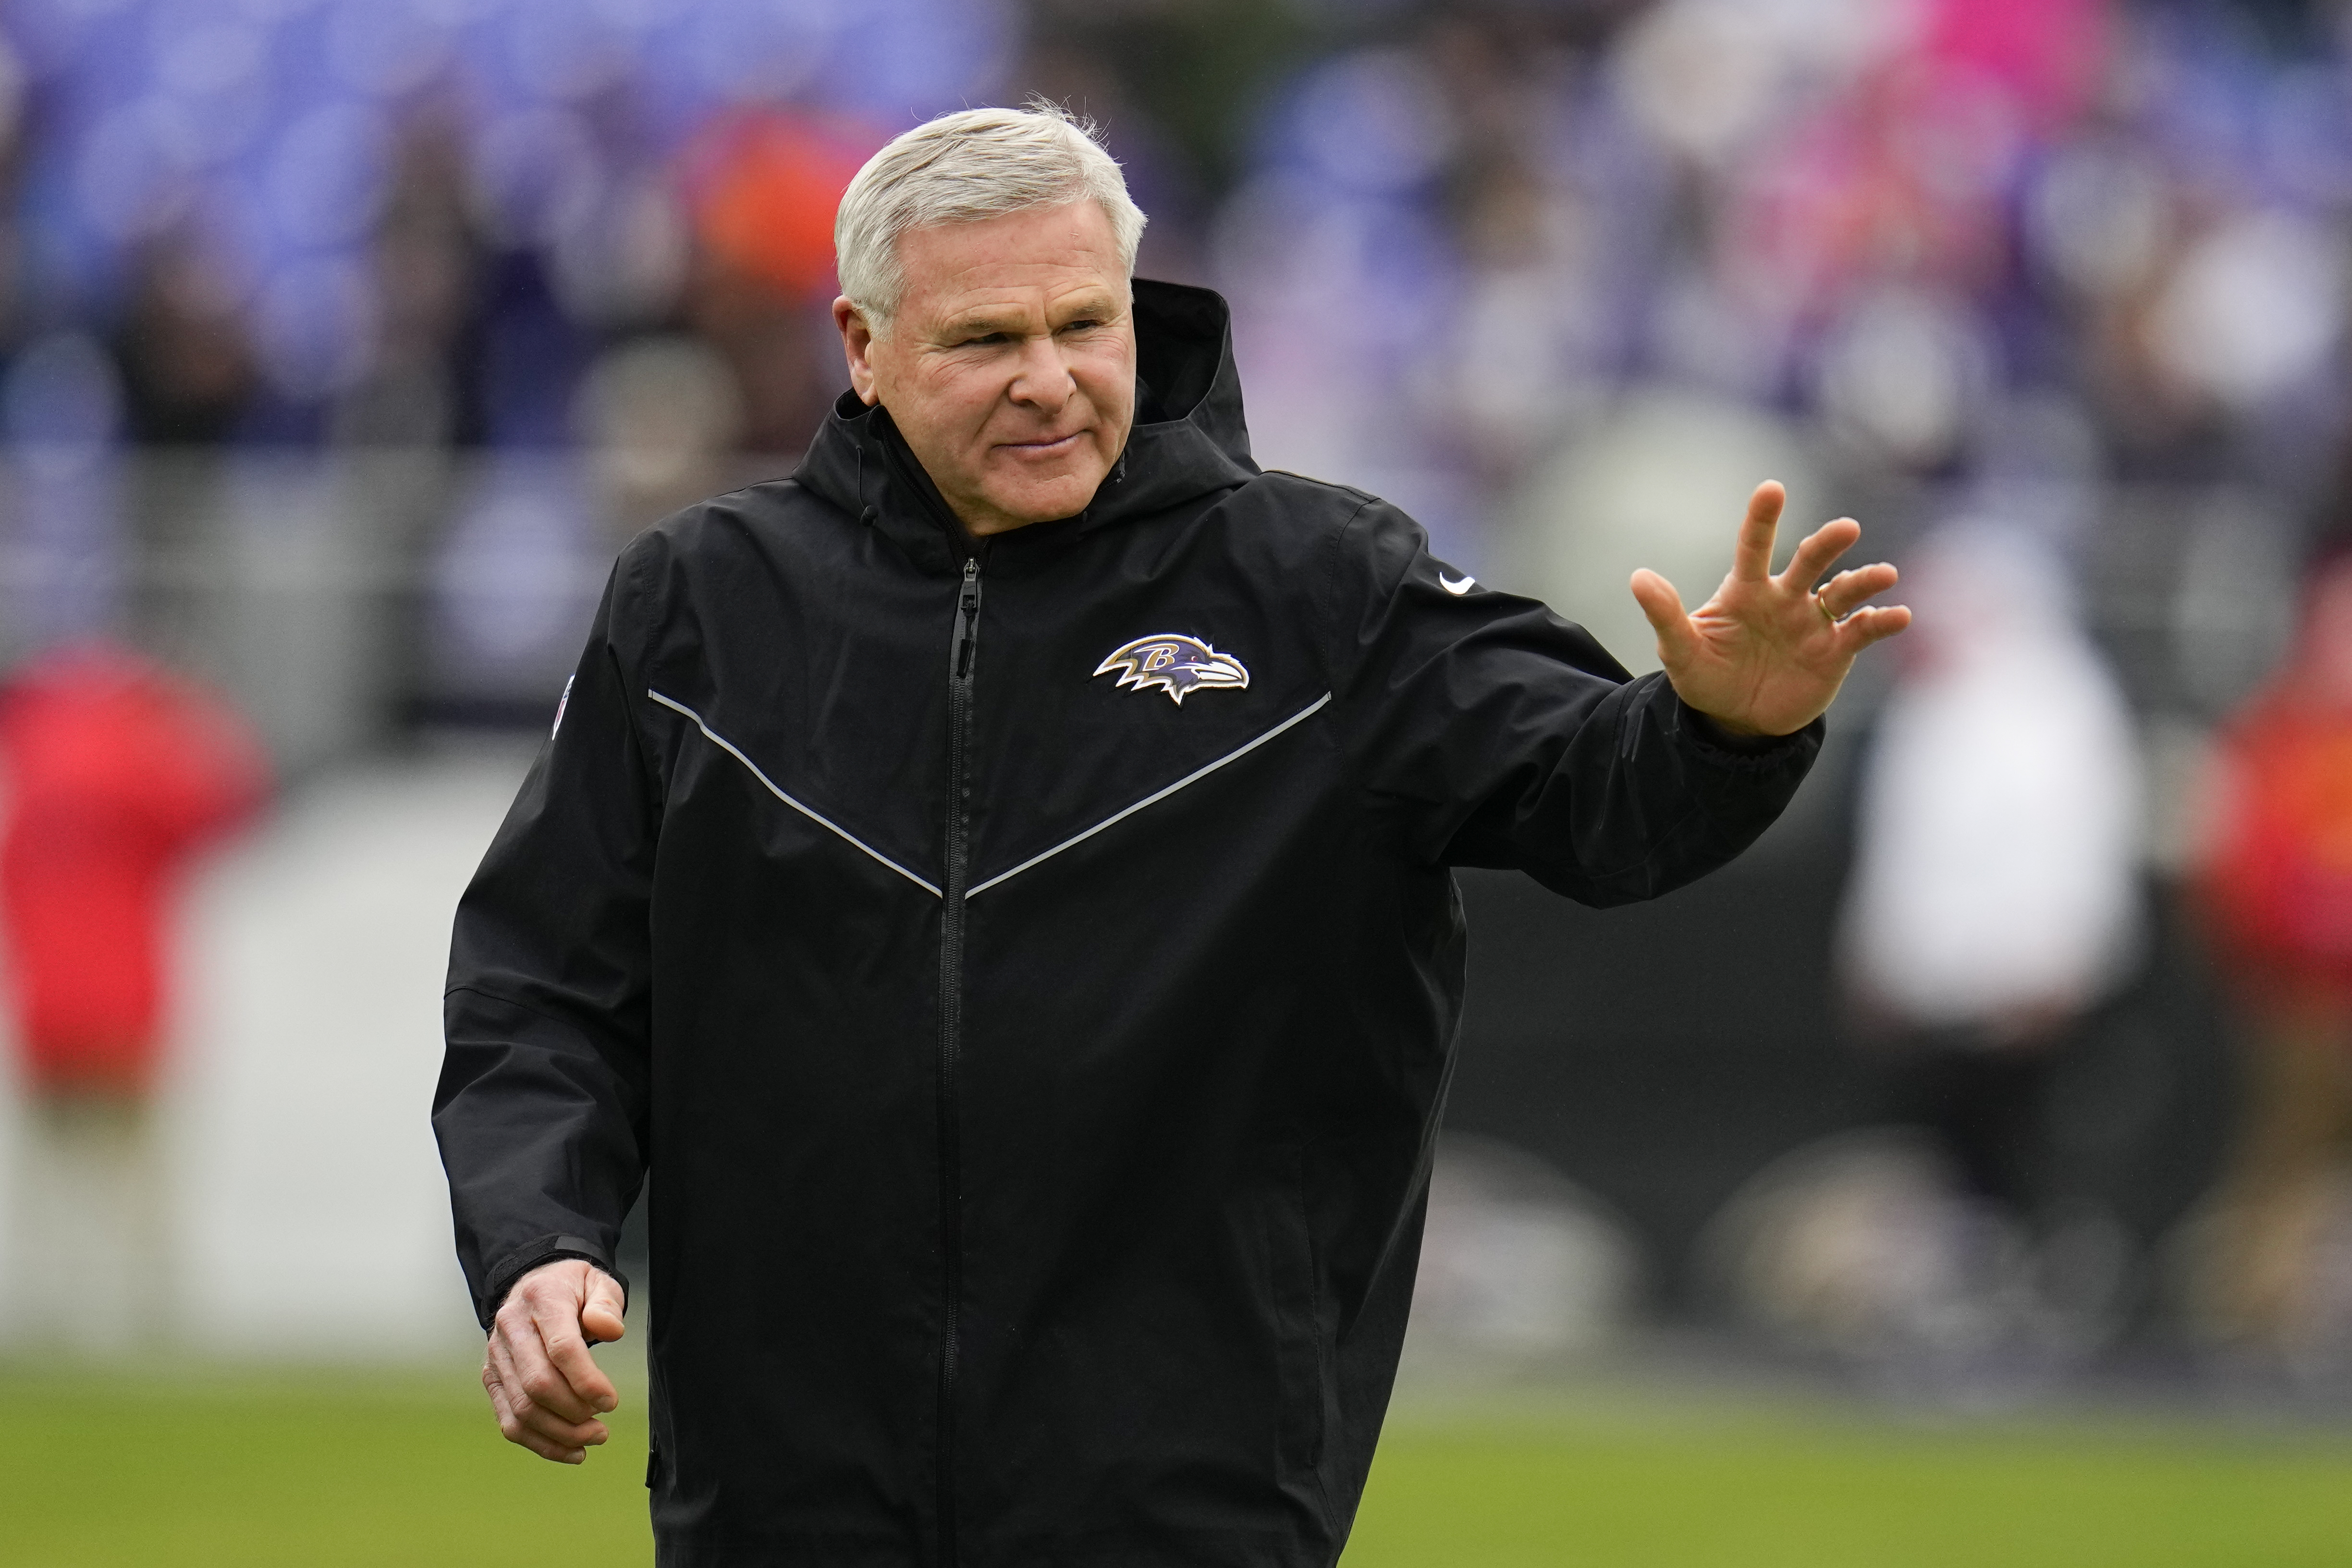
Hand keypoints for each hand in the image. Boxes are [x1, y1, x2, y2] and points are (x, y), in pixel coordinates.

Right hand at [483, 1259, 625, 1463]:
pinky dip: (540, 1442)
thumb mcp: (597, 1282)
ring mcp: (497, 1356)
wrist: (534, 1285)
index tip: (611, 1402)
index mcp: (541, 1299)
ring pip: (522, 1409)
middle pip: (538, 1384)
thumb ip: (606, 1304)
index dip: (587, 1381)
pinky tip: (571, 1450)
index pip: (561, 1348)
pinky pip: (510, 1420)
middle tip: (603, 1427)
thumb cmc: (572, 1288)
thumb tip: (611, 1330)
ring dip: (560, 1433)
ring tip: (593, 1438)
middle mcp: (511, 1328)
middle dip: (574, 1413)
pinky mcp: (493, 1379)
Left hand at [1630, 481, 1909, 736]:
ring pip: (1845, 591)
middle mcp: (1786, 597)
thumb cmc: (1707, 676)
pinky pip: (1864, 631)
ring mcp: (1814, 622)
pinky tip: (1900, 615)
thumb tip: (1638, 578)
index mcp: (1746, 590)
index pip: (1753, 546)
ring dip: (1865, 581)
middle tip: (1846, 529)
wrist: (1736, 719)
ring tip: (1884, 575)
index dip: (1762, 518)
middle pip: (1810, 561)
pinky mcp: (1836, 651)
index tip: (1772, 489)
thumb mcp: (1679, 652)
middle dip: (1827, 544)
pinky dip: (1883, 622)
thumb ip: (1665, 615)